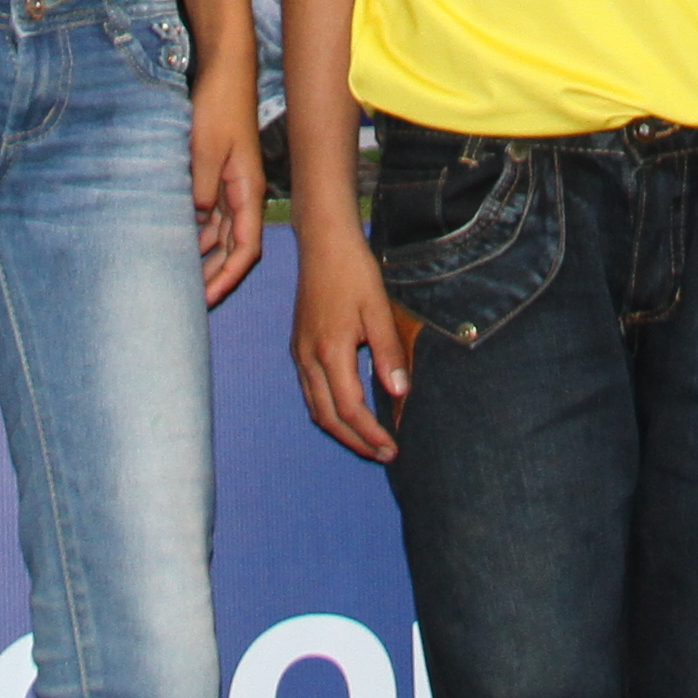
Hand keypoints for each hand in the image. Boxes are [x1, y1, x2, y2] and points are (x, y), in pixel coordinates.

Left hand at [193, 85, 266, 308]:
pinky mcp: (217, 175)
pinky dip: (197, 233)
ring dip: (205, 257)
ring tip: (179, 278)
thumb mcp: (205, 148)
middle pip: (234, 248)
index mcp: (248, 192)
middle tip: (189, 300)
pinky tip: (177, 242)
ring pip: (220, 234)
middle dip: (215, 276)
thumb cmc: (218, 107)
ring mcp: (231, 186)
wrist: (224, 74)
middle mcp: (243, 194)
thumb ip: (201, 187)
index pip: (246, 249)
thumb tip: (196, 219)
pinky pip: (210, 215)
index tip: (208, 299)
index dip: (229, 277)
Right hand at [292, 213, 415, 461]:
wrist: (323, 243)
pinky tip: (347, 412)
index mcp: (330, 351)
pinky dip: (328, 411)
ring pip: (315, 407)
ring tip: (368, 442)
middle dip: (355, 441)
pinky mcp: (298, 346)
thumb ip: (388, 353)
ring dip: (341, 430)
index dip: (370, 433)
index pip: (349, 408)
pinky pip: (310, 392)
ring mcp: (299, 353)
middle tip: (383, 454)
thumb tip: (399, 393)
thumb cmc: (354, 271)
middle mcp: (308, 358)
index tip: (392, 448)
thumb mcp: (378, 309)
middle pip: (328, 417)